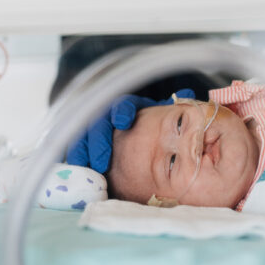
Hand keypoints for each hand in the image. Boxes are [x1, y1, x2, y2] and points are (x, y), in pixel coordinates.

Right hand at [66, 89, 194, 172]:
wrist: (125, 131)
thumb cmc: (146, 128)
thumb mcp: (158, 118)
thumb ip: (171, 109)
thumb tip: (190, 94)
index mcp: (128, 107)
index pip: (123, 104)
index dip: (122, 111)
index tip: (125, 121)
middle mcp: (107, 115)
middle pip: (98, 121)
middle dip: (99, 140)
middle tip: (103, 160)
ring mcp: (91, 128)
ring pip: (82, 134)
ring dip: (83, 151)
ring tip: (88, 168)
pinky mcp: (81, 142)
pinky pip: (74, 147)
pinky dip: (74, 158)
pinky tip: (76, 170)